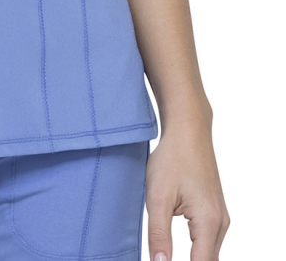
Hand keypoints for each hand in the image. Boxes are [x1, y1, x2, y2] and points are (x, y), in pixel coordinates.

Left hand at [145, 122, 229, 260]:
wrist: (188, 129)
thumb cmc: (173, 157)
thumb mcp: (158, 196)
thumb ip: (159, 234)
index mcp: (208, 222)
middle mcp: (220, 223)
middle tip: (162, 258)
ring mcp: (220, 217)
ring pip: (209, 253)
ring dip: (193, 259)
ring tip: (166, 255)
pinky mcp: (215, 211)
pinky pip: (209, 241)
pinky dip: (196, 249)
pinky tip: (179, 248)